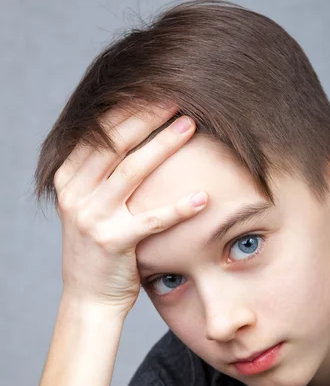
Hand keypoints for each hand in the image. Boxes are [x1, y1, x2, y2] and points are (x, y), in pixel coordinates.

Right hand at [54, 103, 206, 315]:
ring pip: (131, 171)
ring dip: (163, 145)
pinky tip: (203, 196)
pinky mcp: (113, 243)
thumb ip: (101, 176)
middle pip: (113, 144)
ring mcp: (92, 218)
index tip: (153, 89)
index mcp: (68, 179)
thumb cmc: (98, 248)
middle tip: (177, 96)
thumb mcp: (89, 206)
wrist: (89, 297)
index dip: (126, 108)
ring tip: (190, 125)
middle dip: (146, 116)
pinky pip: (152, 219)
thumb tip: (130, 137)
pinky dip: (179, 208)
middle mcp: (75, 194)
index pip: (97, 133)